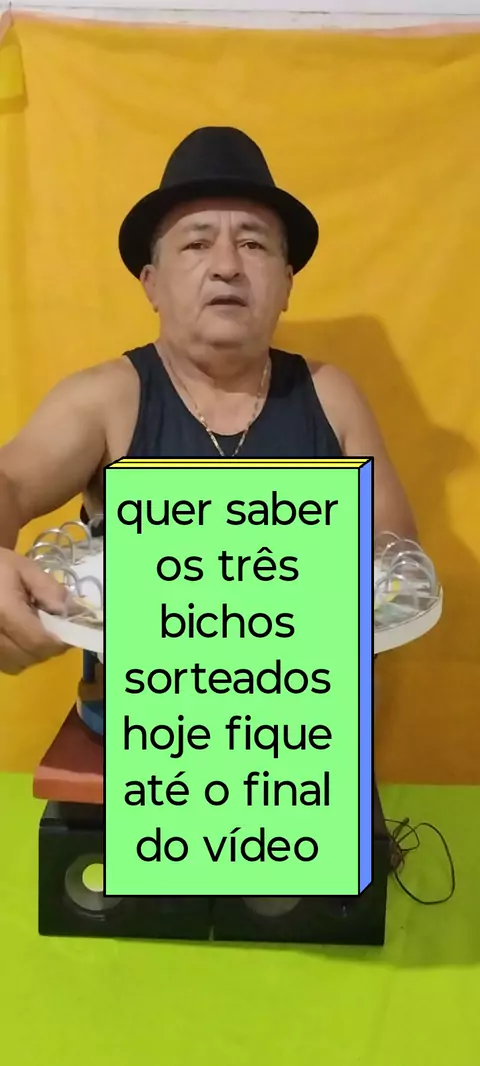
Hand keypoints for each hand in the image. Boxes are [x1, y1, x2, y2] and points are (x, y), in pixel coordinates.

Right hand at [0, 547, 68, 674]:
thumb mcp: (24, 568)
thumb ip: (48, 589)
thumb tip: (69, 611)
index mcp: (4, 610)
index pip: (37, 641)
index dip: (58, 640)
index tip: (67, 629)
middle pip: (28, 657)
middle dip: (47, 647)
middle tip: (51, 628)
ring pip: (16, 665)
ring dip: (31, 654)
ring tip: (32, 631)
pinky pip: (4, 664)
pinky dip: (16, 656)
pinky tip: (16, 636)